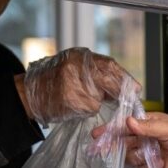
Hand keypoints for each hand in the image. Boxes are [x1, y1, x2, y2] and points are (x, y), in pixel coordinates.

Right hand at [23, 48, 138, 123]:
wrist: (30, 92)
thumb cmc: (53, 79)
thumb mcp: (74, 65)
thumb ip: (95, 70)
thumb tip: (122, 83)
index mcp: (80, 57)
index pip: (110, 66)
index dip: (124, 78)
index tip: (136, 88)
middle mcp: (78, 68)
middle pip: (109, 81)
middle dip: (119, 91)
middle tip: (126, 99)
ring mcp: (74, 85)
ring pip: (99, 98)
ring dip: (98, 101)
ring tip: (81, 97)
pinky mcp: (71, 101)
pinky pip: (89, 108)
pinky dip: (87, 109)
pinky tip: (75, 104)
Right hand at [92, 112, 167, 167]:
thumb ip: (147, 127)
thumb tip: (128, 122)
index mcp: (149, 123)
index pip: (126, 125)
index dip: (111, 129)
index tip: (97, 134)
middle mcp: (146, 138)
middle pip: (123, 142)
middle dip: (116, 145)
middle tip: (103, 149)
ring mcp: (148, 153)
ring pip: (130, 156)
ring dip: (138, 156)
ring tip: (153, 155)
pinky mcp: (152, 167)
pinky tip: (160, 163)